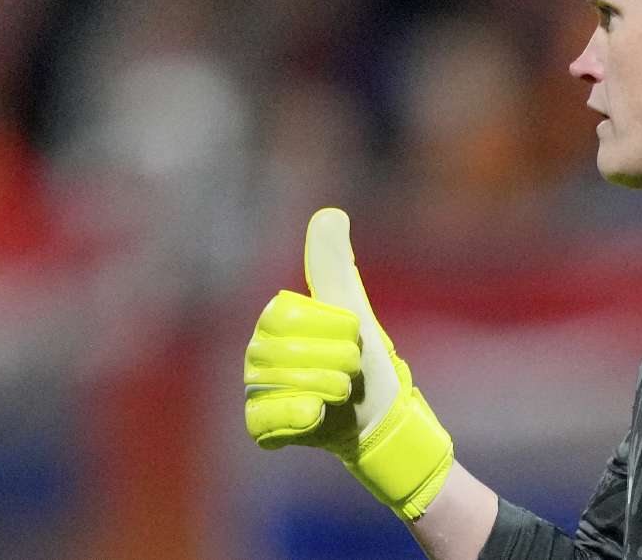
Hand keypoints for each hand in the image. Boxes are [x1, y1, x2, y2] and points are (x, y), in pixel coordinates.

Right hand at [244, 208, 452, 519]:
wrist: (383, 420)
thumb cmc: (369, 363)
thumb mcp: (354, 310)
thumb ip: (334, 267)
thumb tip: (330, 213)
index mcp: (275, 323)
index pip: (284, 317)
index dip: (328, 328)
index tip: (354, 337)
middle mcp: (257, 355)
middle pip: (280, 352)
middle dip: (332, 360)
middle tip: (353, 371)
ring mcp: (258, 391)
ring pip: (275, 385)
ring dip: (323, 386)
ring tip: (343, 393)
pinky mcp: (264, 428)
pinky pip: (262, 422)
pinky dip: (294, 417)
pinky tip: (317, 413)